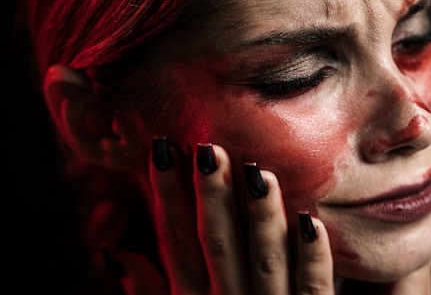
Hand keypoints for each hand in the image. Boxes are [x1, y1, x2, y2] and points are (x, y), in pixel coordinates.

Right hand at [109, 137, 333, 294]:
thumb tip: (117, 253)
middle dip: (212, 197)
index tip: (162, 150)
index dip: (167, 197)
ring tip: (258, 173)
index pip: (175, 243)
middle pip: (217, 246)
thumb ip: (151, 292)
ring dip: (262, 219)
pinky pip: (314, 290)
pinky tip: (310, 222)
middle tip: (208, 149)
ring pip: (265, 261)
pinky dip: (313, 259)